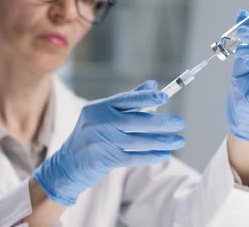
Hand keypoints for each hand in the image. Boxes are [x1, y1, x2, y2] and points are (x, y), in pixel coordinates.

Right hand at [33, 81, 184, 205]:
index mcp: (98, 107)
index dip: (146, 98)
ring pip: (137, 141)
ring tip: (179, 140)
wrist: (68, 163)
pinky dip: (150, 155)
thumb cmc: (91, 134)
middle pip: (135, 120)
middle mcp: (98, 123)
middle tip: (180, 123)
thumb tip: (153, 84)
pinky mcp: (104, 160)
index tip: (165, 97)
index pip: (125, 100)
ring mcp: (101, 142)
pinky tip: (164, 154)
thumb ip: (128, 100)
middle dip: (160, 122)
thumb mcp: (103, 113)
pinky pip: (133, 157)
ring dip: (160, 141)